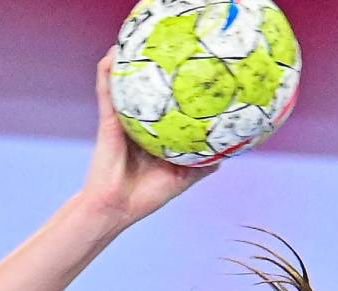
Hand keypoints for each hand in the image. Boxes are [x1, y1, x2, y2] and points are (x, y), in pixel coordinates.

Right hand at [79, 54, 215, 225]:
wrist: (117, 208)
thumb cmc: (146, 196)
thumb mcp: (183, 178)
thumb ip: (202, 164)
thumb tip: (229, 150)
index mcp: (155, 133)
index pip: (168, 103)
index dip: (178, 85)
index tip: (194, 68)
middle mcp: (139, 122)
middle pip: (148, 87)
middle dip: (155, 64)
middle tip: (170, 42)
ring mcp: (123, 119)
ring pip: (126, 83)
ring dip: (129, 59)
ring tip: (139, 36)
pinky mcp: (108, 120)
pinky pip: (107, 90)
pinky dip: (109, 71)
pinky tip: (115, 53)